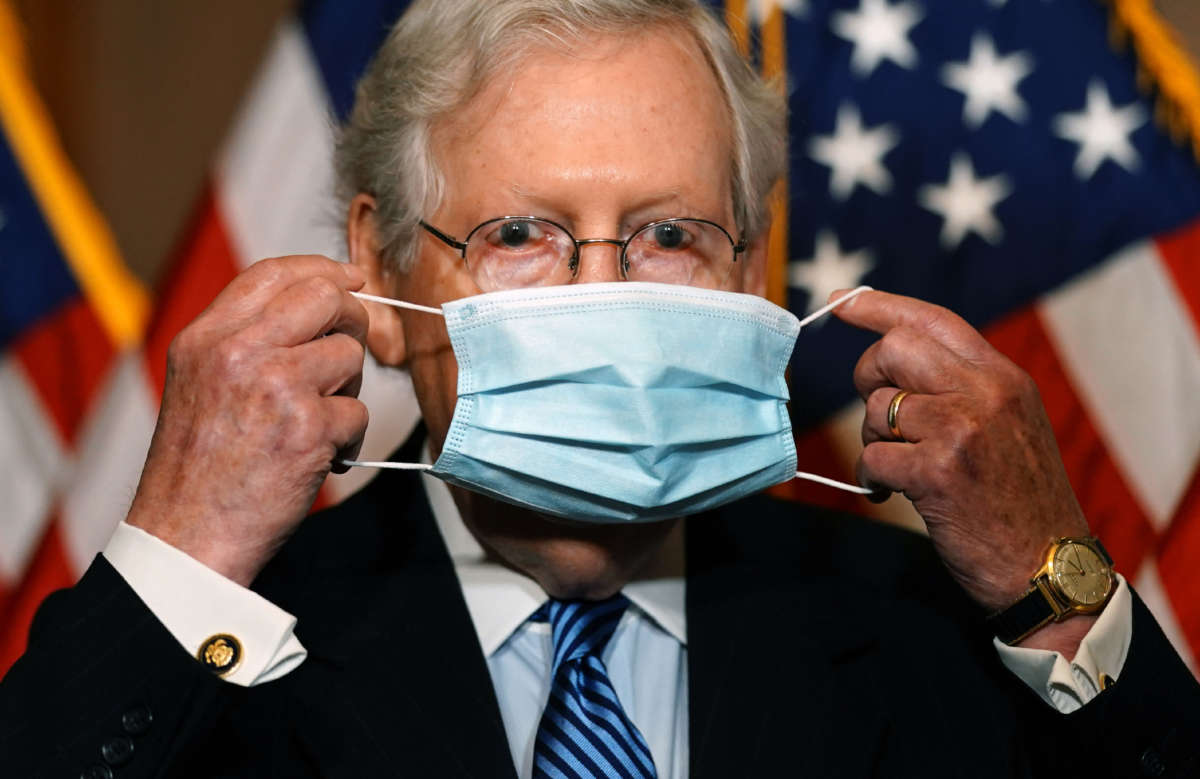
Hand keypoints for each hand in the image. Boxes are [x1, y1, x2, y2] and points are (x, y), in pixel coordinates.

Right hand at [126, 256, 369, 585]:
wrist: (186, 536)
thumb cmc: (198, 469)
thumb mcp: (199, 384)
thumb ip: (244, 341)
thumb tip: (316, 304)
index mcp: (205, 338)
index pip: (273, 273)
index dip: (321, 269)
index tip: (350, 278)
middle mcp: (237, 352)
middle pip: (325, 297)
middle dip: (352, 319)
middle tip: (349, 351)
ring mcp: (274, 386)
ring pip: (349, 355)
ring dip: (348, 390)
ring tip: (317, 423)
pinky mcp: (307, 427)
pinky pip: (358, 412)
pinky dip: (348, 439)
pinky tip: (320, 458)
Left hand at [831, 290, 1090, 623]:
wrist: (1049, 570)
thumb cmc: (1020, 502)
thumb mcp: (1011, 426)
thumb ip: (965, 388)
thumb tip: (894, 357)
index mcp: (1004, 378)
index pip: (934, 321)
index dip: (881, 307)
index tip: (843, 302)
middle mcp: (985, 394)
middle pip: (894, 350)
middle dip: (868, 377)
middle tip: (877, 414)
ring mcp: (961, 430)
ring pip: (876, 407)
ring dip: (872, 439)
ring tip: (900, 466)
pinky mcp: (937, 472)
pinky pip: (872, 456)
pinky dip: (871, 477)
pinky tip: (891, 490)